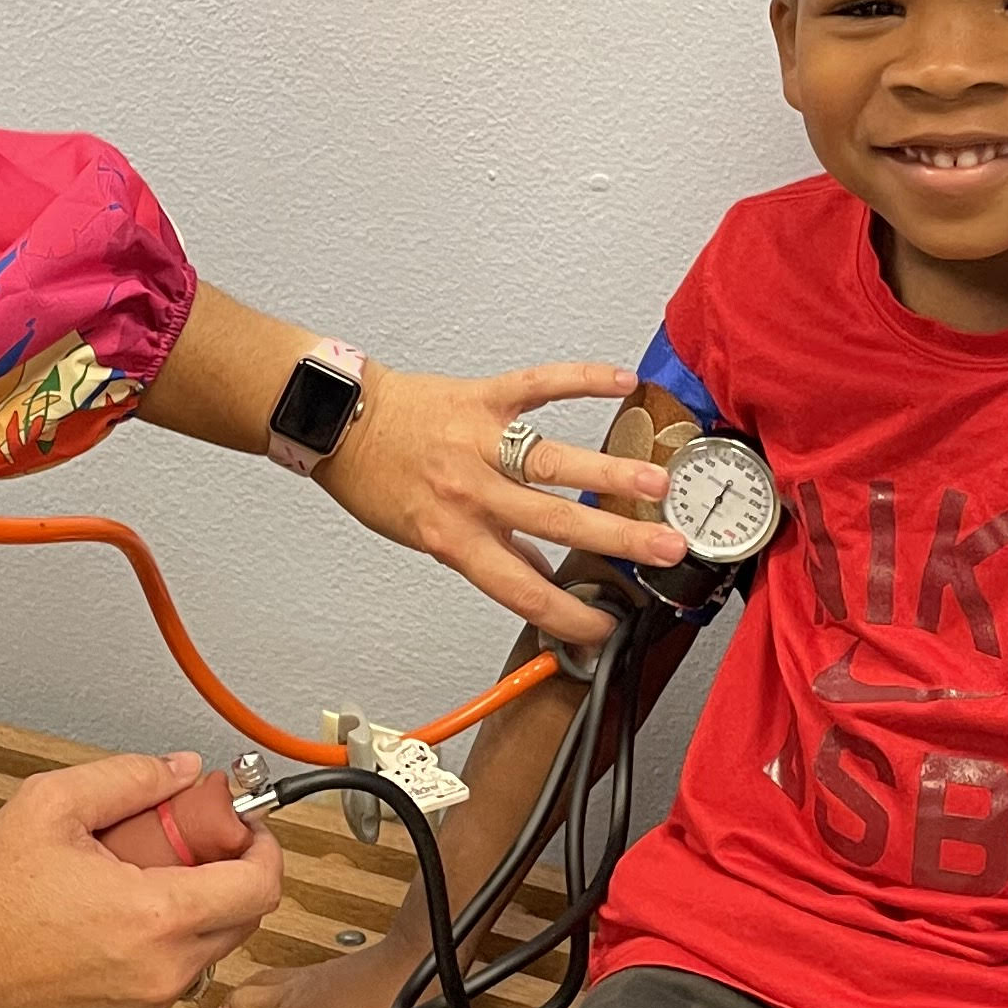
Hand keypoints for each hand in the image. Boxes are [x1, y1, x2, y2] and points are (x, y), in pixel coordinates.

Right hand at [0, 753, 282, 1007]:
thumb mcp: (50, 805)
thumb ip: (128, 778)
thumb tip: (179, 771)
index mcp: (157, 915)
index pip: (260, 885)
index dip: (263, 848)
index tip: (244, 830)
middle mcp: (163, 969)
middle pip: (242, 918)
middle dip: (226, 874)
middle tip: (183, 847)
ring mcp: (147, 1005)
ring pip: (206, 950)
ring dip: (191, 912)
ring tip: (134, 883)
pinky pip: (169, 979)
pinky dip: (159, 947)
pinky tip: (111, 923)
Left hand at [321, 364, 688, 652]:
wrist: (339, 421)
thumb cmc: (377, 480)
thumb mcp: (425, 537)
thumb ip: (488, 555)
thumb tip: (540, 579)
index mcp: (453, 535)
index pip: (520, 589)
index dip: (565, 615)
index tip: (604, 628)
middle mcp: (471, 491)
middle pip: (554, 521)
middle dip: (617, 538)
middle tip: (667, 547)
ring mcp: (479, 441)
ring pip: (553, 460)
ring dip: (610, 470)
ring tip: (658, 482)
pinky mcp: (482, 396)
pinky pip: (537, 385)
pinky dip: (580, 379)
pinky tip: (622, 381)